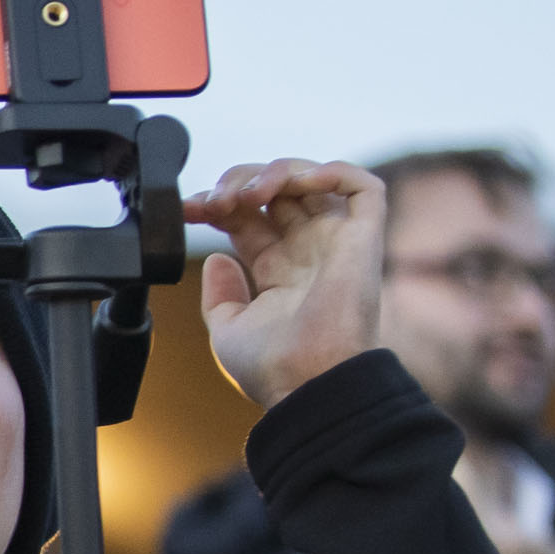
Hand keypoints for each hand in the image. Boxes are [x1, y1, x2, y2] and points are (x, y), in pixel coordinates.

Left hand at [186, 159, 385, 409]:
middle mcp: (310, 251)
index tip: (189, 209)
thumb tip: (217, 258)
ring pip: (314, 180)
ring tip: (244, 195)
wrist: (307, 382)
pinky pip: (363, 188)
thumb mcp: (227, 329)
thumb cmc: (272, 367)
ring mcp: (338, 242)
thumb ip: (219, 294)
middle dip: (238, 183)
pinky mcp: (365, 238)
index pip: (250, 217)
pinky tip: (293, 184)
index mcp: (280, 270)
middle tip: (212, 201)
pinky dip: (331, 171)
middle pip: (277, 192)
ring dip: (274, 173)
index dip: (218, 203)